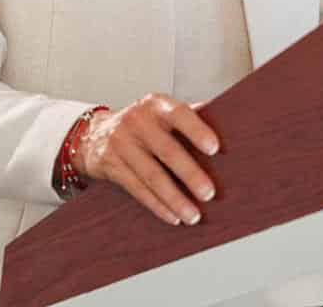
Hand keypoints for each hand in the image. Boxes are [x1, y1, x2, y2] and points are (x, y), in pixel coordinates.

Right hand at [77, 93, 219, 226]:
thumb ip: (190, 115)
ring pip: (151, 176)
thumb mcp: (161, 112)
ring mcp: (121, 143)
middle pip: (166, 150)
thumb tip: (229, 118)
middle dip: (189, 174)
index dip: (197, 130)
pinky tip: (173, 217)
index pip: (180, 114)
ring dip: (175, 199)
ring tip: (194, 216)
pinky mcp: (111, 166)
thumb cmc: (143, 124)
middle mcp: (137, 121)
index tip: (215, 149)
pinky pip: (138, 189)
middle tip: (209, 194)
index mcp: (156, 105)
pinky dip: (157, 205)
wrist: (94, 134)